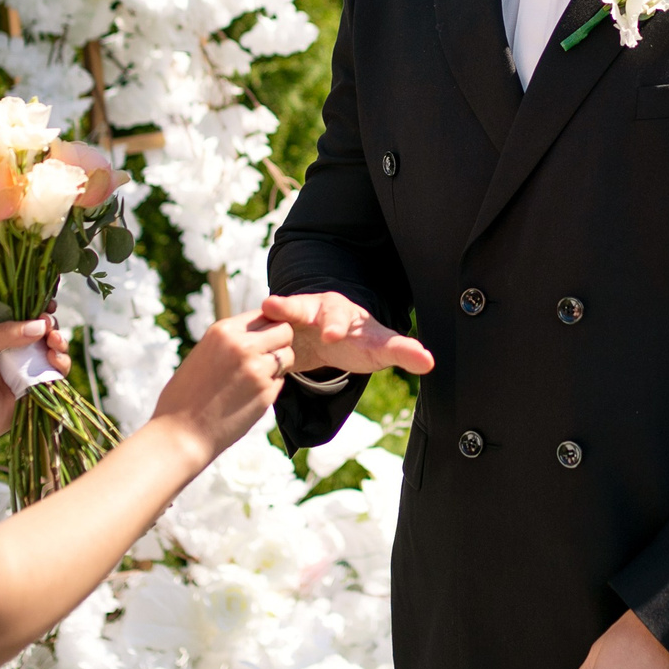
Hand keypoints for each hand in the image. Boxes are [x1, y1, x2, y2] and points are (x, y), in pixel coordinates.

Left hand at [0, 318, 68, 438]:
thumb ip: (6, 334)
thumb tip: (39, 325)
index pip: (23, 315)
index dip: (39, 307)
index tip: (48, 304)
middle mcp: (13, 350)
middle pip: (42, 331)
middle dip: (50, 325)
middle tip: (48, 326)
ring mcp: (24, 370)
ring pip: (52, 350)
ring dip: (59, 342)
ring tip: (54, 341)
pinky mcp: (34, 390)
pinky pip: (55, 375)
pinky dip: (61, 364)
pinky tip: (54, 358)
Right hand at [149, 311, 296, 458]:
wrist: (181, 434)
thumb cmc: (185, 396)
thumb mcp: (203, 354)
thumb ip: (230, 341)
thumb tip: (255, 332)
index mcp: (223, 331)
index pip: (264, 314)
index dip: (266, 327)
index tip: (260, 339)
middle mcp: (243, 346)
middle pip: (284, 330)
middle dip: (280, 342)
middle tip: (266, 357)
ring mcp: (257, 370)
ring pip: (288, 355)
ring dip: (279, 365)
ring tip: (256, 377)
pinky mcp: (266, 394)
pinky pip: (281, 381)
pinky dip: (271, 386)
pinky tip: (249, 396)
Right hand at [258, 291, 435, 376]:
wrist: (330, 336)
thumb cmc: (358, 341)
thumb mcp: (379, 347)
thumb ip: (403, 352)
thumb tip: (430, 362)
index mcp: (346, 313)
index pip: (341, 316)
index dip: (336, 325)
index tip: (331, 335)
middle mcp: (319, 309)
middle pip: (306, 305)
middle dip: (295, 307)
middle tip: (278, 308)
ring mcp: (296, 316)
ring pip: (283, 311)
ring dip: (273, 310)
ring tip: (262, 308)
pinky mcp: (278, 326)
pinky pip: (266, 327)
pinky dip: (256, 329)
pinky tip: (238, 335)